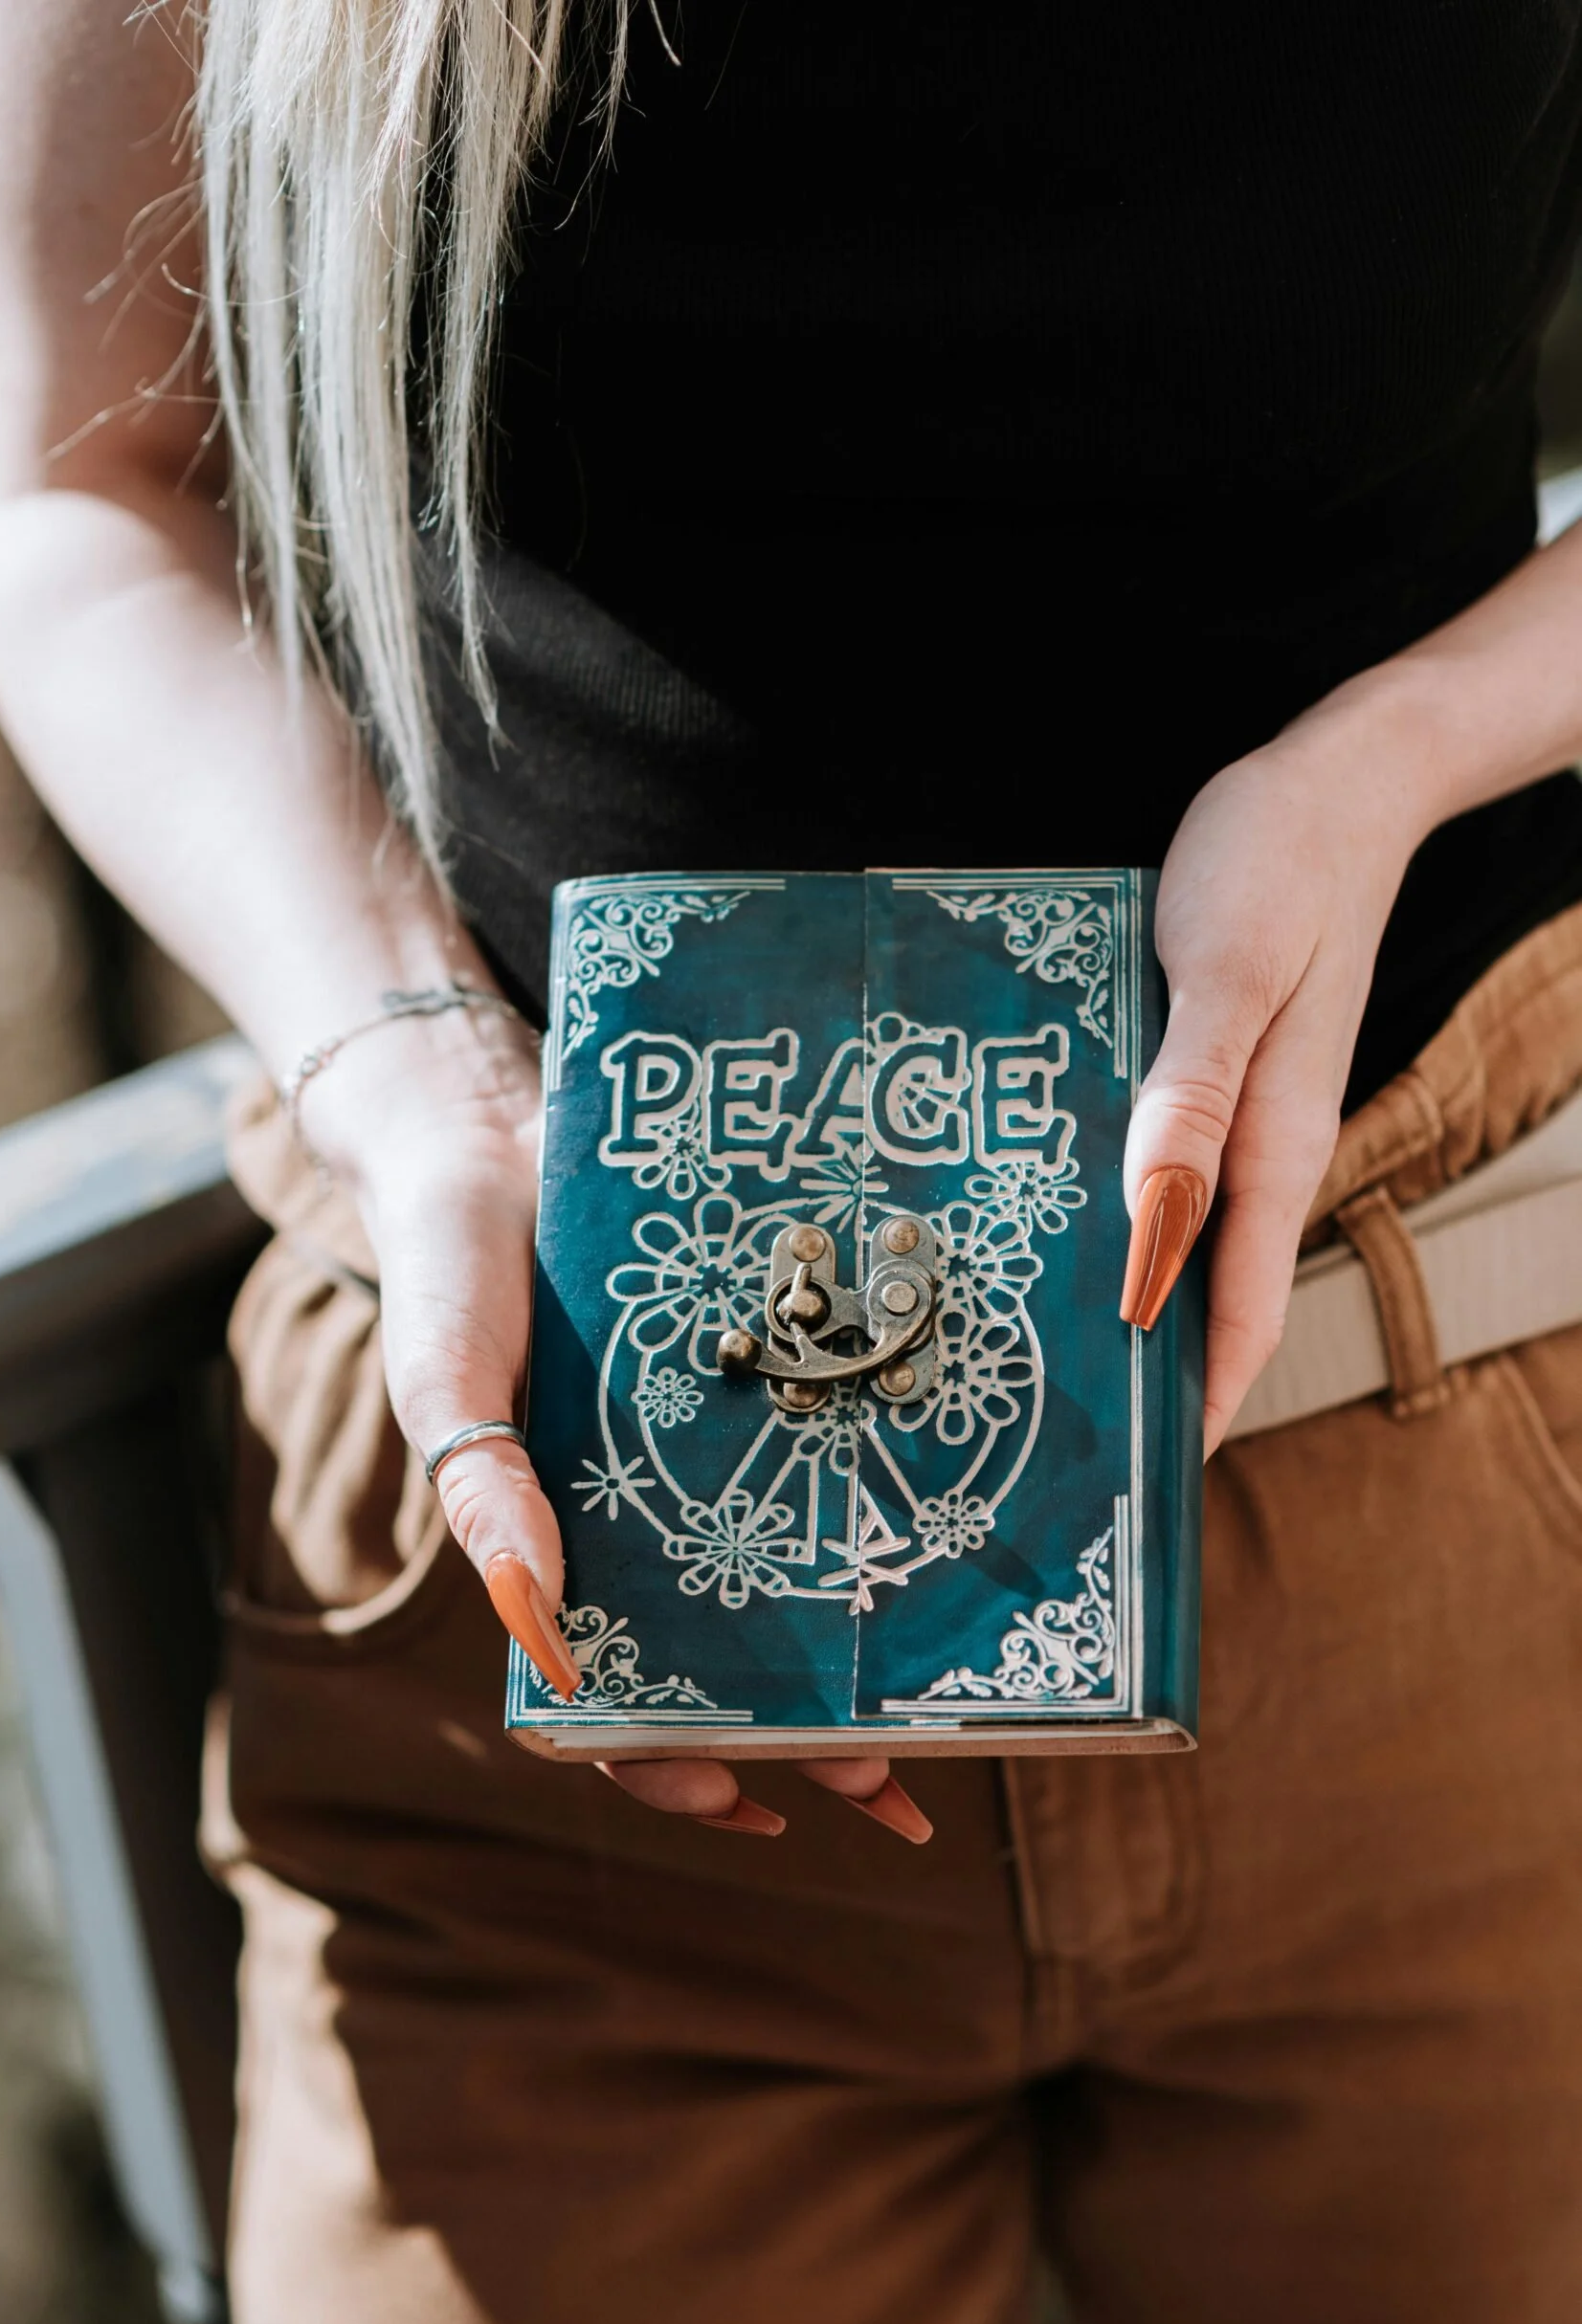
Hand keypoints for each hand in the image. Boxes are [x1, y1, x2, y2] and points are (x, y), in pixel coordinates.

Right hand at [305, 1010, 931, 1843]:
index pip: (623, 1697)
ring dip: (877, 1640)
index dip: (682, 1766)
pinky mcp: (769, 1371)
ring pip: (806, 1571)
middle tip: (908, 1790)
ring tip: (961, 1690)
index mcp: (568, 1550)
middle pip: (745, 1658)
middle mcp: (657, 1516)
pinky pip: (833, 1443)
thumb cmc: (447, 1274)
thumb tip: (547, 1638)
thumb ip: (487, 1500)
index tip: (760, 1808)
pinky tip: (960, 1507)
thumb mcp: (449, 1387)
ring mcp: (720, 1450)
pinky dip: (884, 1484)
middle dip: (820, 1737)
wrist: (495, 1127)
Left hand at [1122, 685, 1437, 1450]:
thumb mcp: (1226, 974)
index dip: (1195, 1407)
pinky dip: (1124, 1222)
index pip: (1241, 1317)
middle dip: (1149, 1379)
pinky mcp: (1212, 1080)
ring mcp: (1241, 1120)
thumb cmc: (1281, 867)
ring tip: (1038, 1362)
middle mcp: (1264, 1152)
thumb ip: (1187, 1097)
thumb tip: (1150, 1225)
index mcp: (1275, 1148)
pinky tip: (1055, 1224)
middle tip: (1055, 1449)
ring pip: (1188, 1245)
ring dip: (1131, 1305)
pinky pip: (1169, 1180)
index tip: (1136, 1489)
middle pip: (1213, 1301)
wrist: (1339, 782)